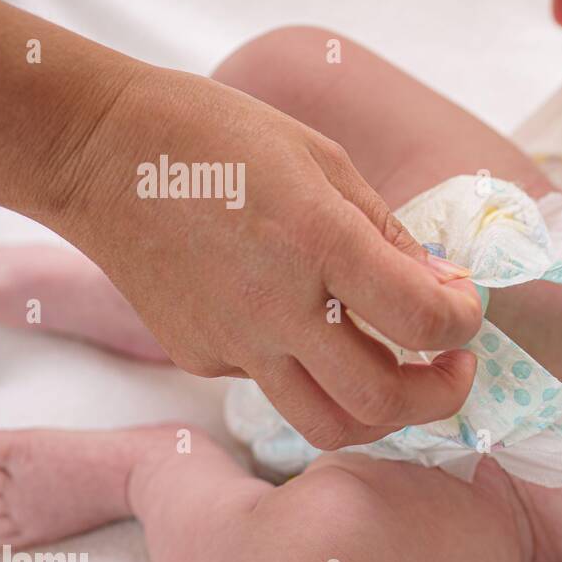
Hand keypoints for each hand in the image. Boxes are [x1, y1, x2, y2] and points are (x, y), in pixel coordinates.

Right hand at [53, 65, 483, 449]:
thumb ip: (389, 234)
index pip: (423, 320)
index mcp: (320, 242)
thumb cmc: (218, 137)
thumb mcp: (324, 160)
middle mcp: (278, 307)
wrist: (98, 152)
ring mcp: (234, 343)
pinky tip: (306, 325)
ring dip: (381, 412)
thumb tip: (440, 285)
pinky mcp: (200, 357)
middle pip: (382, 402)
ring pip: (328, 425)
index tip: (463, 305)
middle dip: (440, 394)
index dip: (464, 322)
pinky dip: (311, 370)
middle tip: (452, 364)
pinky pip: (274, 386)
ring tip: (400, 373)